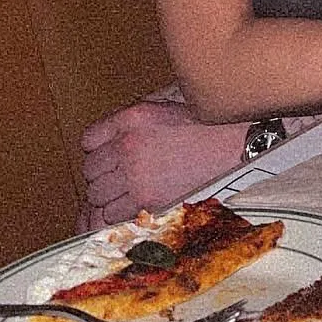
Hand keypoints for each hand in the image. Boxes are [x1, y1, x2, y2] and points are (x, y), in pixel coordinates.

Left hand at [79, 95, 249, 228]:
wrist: (233, 148)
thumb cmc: (203, 127)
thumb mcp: (164, 106)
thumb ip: (132, 120)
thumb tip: (108, 138)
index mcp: (132, 118)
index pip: (89, 139)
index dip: (98, 150)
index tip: (107, 156)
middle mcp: (129, 144)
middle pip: (90, 169)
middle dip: (102, 175)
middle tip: (120, 176)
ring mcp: (136, 175)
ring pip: (96, 195)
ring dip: (108, 196)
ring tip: (127, 193)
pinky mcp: (146, 200)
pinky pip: (111, 214)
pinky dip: (117, 214)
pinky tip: (133, 206)